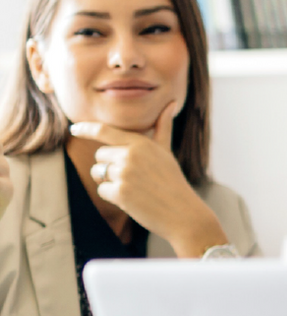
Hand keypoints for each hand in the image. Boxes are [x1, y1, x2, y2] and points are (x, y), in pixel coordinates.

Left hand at [69, 103, 226, 257]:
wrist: (183, 212)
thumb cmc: (173, 181)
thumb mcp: (166, 152)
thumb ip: (162, 127)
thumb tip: (171, 103)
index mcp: (141, 143)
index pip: (104, 131)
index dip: (86, 128)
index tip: (74, 129)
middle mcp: (131, 155)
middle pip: (99, 155)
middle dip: (109, 166)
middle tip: (133, 178)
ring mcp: (124, 174)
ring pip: (98, 172)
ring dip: (110, 181)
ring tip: (134, 188)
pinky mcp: (120, 193)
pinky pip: (102, 190)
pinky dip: (113, 197)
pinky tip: (132, 200)